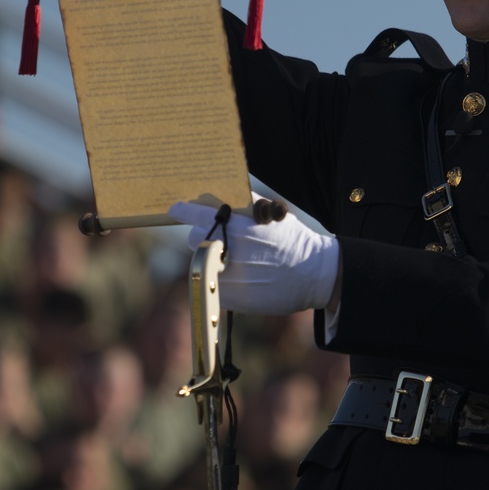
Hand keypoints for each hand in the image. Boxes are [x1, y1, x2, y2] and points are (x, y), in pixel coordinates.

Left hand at [168, 199, 340, 314]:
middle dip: (200, 237)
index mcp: (237, 228)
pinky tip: (240, 276)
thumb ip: (246, 203)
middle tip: (214, 239)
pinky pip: (212, 285)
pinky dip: (219, 280)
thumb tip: (224, 191)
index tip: (176, 209)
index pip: (197, 216)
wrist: (313, 274)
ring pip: (202, 265)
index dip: (183, 211)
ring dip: (211, 260)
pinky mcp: (231, 298)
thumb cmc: (293, 240)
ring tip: (233, 259)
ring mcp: (228, 277)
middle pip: (194, 241)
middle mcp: (229, 252)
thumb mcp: (272, 213)